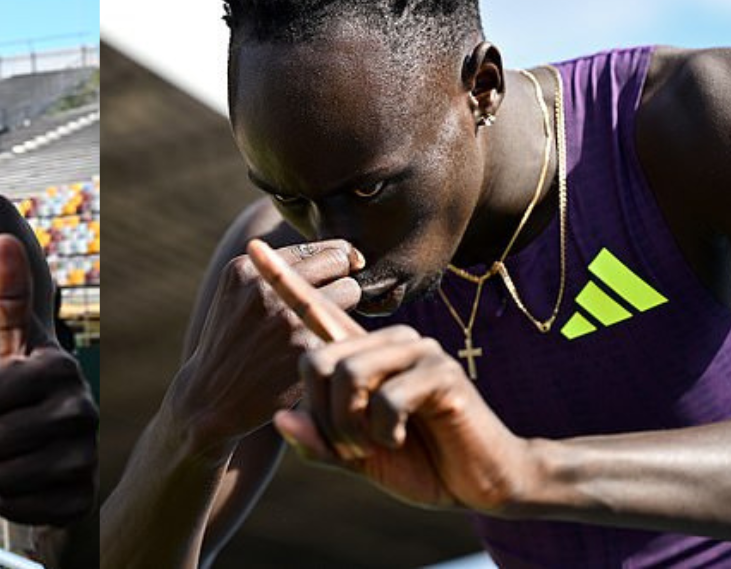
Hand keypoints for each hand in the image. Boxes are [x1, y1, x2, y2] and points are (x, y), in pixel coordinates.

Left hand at [0, 234, 97, 525]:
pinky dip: (13, 503)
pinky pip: (18, 509)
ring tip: (13, 457)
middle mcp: (82, 411)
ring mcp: (85, 458)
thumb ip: (7, 295)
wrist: (63, 457)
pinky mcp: (81, 499)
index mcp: (62, 368)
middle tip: (0, 433)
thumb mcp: (14, 345)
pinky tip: (28, 485)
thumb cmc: (26, 394)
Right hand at [168, 238, 364, 450]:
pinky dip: (343, 334)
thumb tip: (338, 252)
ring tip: (331, 323)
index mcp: (248, 268)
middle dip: (342, 277)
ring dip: (347, 306)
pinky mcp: (306, 348)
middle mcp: (267, 287)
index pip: (318, 247)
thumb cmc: (231, 342)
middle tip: (337, 300)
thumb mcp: (236, 294)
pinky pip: (345, 326)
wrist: (210, 398)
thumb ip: (272, 270)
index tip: (341, 273)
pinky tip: (333, 347)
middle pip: (338, 260)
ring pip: (350, 290)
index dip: (335, 260)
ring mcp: (288, 317)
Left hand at [250, 241, 537, 512]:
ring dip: (351, 428)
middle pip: (314, 358)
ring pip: (347, 375)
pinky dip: (384, 432)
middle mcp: (386, 341)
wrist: (479, 480)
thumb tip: (280, 418)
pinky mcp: (440, 371)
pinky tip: (403, 439)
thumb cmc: (417, 462)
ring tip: (375, 445)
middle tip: (349, 447)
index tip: (251, 249)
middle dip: (323, 417)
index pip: (314, 310)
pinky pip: (385, 399)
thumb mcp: (355, 457)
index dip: (283, 281)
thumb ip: (318, 440)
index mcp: (362, 354)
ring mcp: (415, 351)